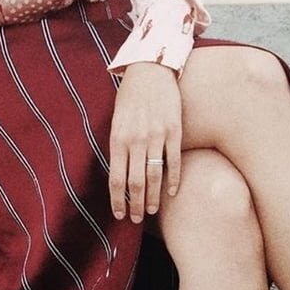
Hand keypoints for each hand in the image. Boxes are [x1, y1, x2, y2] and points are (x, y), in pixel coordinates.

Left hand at [108, 61, 181, 222]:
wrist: (150, 69)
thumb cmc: (130, 95)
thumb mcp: (116, 119)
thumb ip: (118, 144)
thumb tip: (119, 170)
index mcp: (118, 138)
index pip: (116, 178)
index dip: (117, 200)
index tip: (119, 214)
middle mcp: (136, 140)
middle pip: (135, 183)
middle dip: (135, 205)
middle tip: (136, 219)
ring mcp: (156, 136)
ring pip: (154, 176)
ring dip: (152, 198)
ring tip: (151, 211)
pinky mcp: (174, 131)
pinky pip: (174, 161)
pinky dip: (173, 180)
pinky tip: (171, 192)